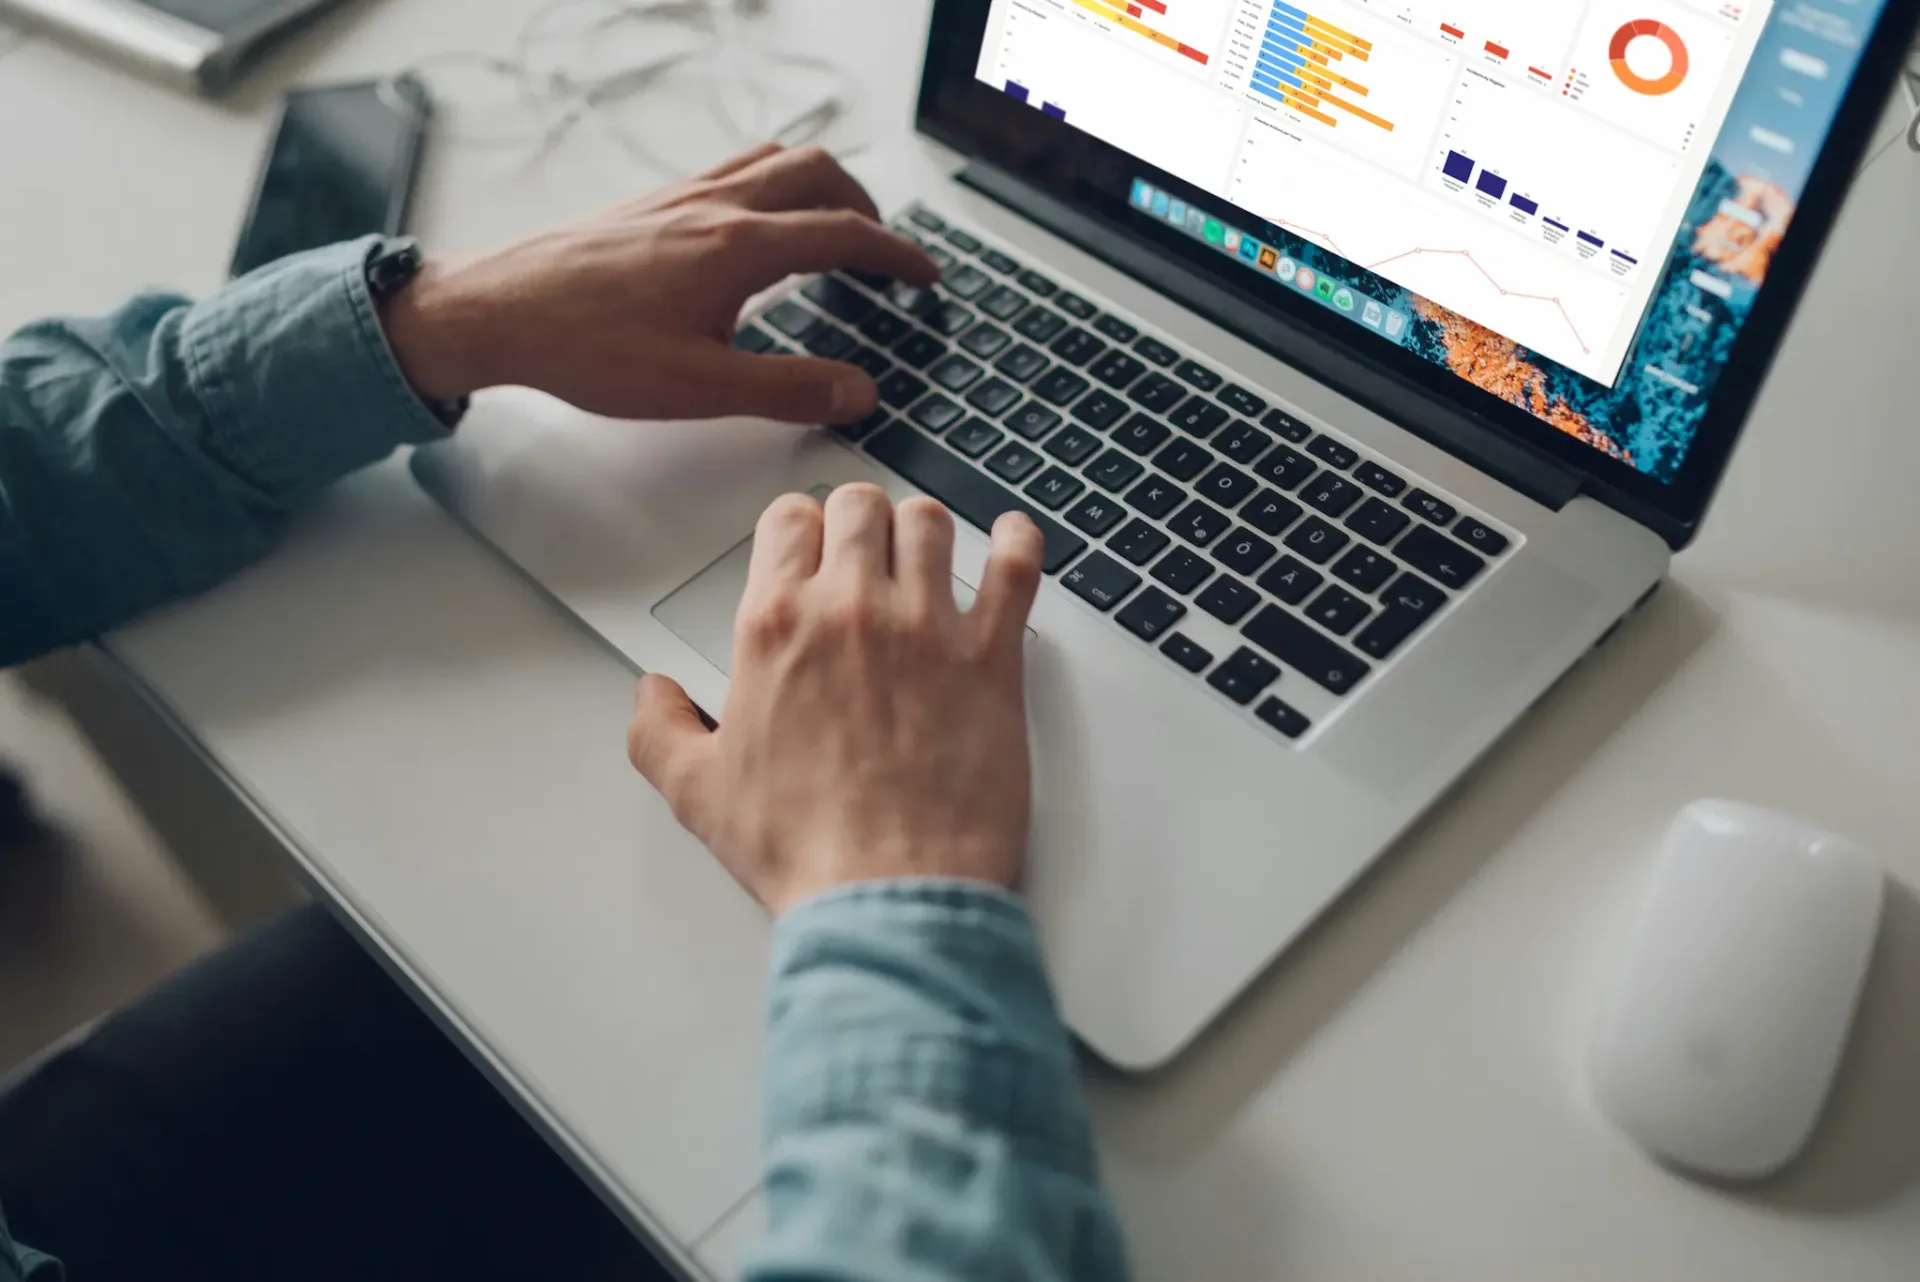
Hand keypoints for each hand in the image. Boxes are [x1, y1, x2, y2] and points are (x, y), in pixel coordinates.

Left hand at [380, 144, 937, 424]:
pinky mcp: (653, 203)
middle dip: (867, 206)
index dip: (897, 255)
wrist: (498, 312)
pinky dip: (772, 184)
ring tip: (836, 225)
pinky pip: (733, 169)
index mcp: (738, 248)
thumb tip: (856, 391)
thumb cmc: (585, 348)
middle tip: (885, 250)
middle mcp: (715, 206)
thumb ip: (788, 389)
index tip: (924, 275)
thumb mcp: (699, 389)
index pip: (844, 234)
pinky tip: (757, 226)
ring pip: (775, 160)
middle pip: (819, 174)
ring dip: (821, 184)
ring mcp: (682, 196)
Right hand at [625, 487, 1044, 915]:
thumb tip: (652, 696)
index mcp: (777, 627)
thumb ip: (660, 730)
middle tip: (865, 550)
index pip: (788, 520)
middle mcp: (852, 610)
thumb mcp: (698, 793)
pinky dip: (1016, 542)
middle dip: (859, 520)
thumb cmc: (805, 849)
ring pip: (930, 523)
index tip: (807, 546)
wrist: (888, 895)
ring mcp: (928, 627)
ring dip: (923, 531)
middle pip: (860, 506)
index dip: (798, 528)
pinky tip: (1010, 540)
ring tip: (924, 553)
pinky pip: (1016, 567)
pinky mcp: (992, 657)